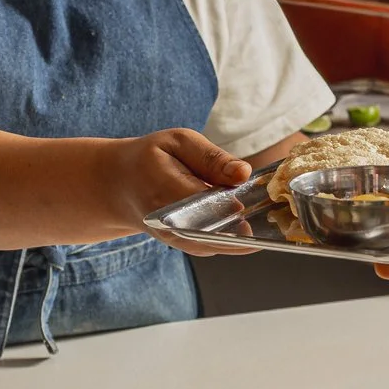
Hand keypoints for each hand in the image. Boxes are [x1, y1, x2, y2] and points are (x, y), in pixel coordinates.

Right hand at [109, 128, 252, 256]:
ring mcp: (175, 238)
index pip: (208, 201)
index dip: (234, 200)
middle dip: (244, 220)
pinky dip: (233, 236)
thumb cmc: (150, 159)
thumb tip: (243, 174)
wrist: (121, 186)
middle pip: (216, 228)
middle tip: (268, 211)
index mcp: (165, 188)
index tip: (254, 195)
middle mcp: (168, 220)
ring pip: (218, 243)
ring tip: (258, 215)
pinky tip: (245, 222)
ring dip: (242, 231)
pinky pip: (214, 246)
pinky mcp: (182, 245)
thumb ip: (212, 158)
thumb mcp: (178, 142)